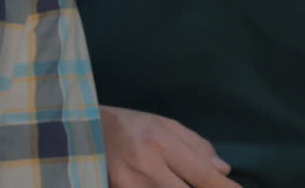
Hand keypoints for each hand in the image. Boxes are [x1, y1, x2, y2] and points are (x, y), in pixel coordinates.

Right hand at [101, 105, 240, 187]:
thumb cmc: (128, 124)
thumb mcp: (163, 123)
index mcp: (161, 143)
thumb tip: (223, 169)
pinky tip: (165, 184)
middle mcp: (146, 167)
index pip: (202, 175)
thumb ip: (195, 145)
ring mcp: (130, 186)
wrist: (81, 130)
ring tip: (178, 178)